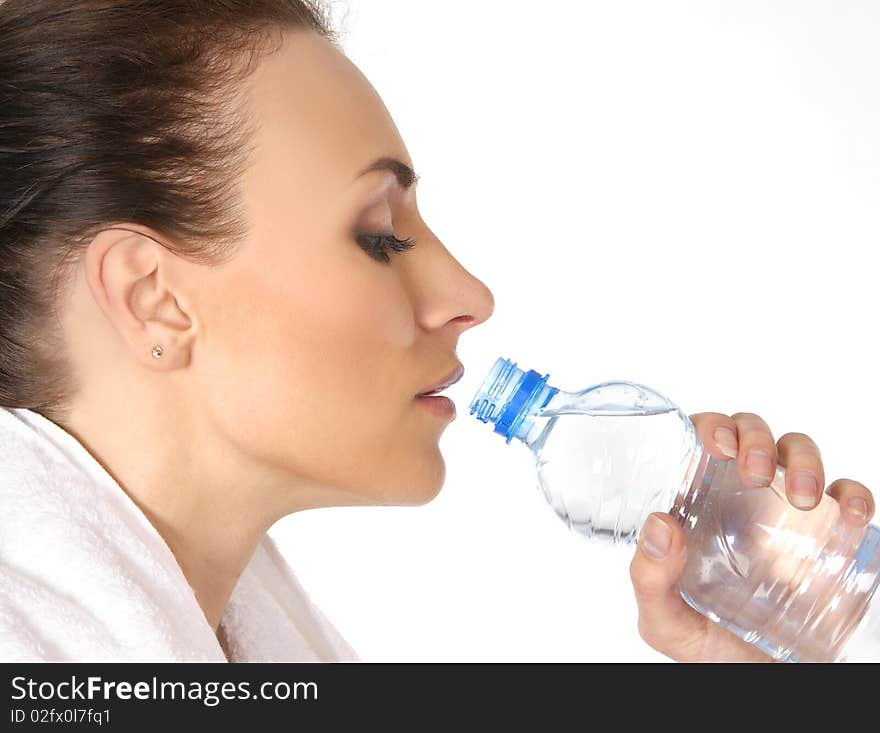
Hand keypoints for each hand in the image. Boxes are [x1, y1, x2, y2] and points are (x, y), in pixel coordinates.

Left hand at [628, 411, 874, 661]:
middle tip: (753, 472)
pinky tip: (846, 513)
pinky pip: (846, 496)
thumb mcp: (667, 621)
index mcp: (697, 505)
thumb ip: (650, 580)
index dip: (708, 425)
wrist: (764, 682)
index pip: (700, 442)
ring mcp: (786, 512)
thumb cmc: (710, 645)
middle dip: (754, 436)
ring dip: (803, 459)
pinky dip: (852, 494)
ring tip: (802, 497)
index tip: (713, 443)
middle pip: (749, 434)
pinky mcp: (829, 536)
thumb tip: (658, 524)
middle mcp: (740, 497)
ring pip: (797, 451)